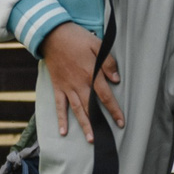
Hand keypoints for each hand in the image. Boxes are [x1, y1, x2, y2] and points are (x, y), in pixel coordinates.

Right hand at [40, 23, 122, 142]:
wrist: (52, 35)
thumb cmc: (76, 38)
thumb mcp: (97, 45)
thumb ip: (107, 62)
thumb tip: (116, 79)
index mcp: (91, 74)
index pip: (106, 96)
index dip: (114, 110)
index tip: (121, 122)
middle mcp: (80, 84)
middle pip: (91, 107)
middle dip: (100, 123)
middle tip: (106, 137)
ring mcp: (67, 87)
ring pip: (77, 110)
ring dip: (84, 125)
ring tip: (90, 139)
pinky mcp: (58, 87)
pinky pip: (59, 106)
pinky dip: (61, 119)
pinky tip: (63, 132)